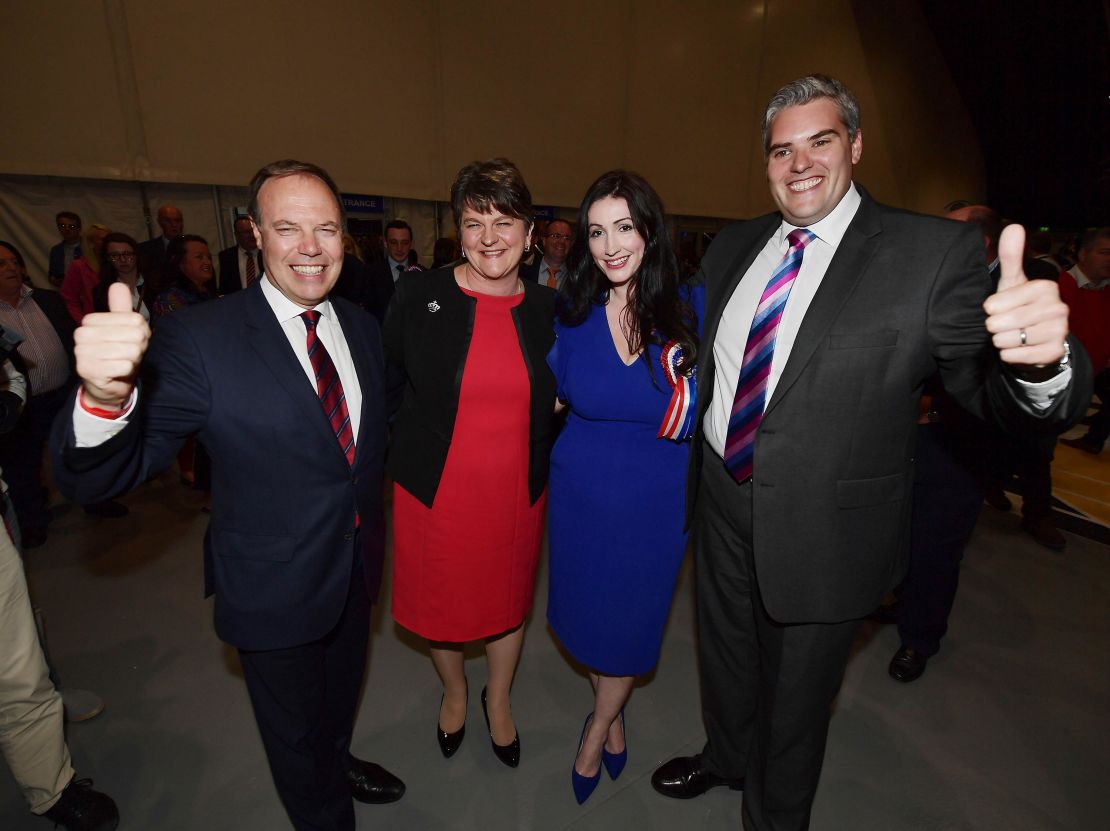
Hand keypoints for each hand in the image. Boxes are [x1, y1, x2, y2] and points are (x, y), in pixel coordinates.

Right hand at [74, 282, 150, 407]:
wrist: (109, 384)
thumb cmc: (118, 353)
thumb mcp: (124, 328)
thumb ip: (121, 307)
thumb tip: (118, 284)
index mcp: (90, 320)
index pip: (134, 319)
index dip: (141, 332)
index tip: (129, 340)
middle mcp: (81, 334)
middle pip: (135, 335)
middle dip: (138, 347)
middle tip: (127, 354)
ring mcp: (82, 352)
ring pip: (131, 351)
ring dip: (133, 360)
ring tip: (122, 362)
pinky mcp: (88, 370)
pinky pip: (125, 366)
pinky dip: (127, 371)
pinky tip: (117, 373)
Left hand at [983, 224, 1067, 365]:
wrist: (1036, 340)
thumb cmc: (1019, 307)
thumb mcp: (1011, 282)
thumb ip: (1010, 256)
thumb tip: (1014, 226)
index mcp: (1044, 287)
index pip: (995, 304)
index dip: (990, 309)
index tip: (996, 309)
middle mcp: (1058, 307)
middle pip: (1001, 323)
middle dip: (995, 327)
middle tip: (1002, 325)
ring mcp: (1059, 330)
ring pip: (1008, 340)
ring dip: (1002, 341)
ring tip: (1011, 335)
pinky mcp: (1055, 351)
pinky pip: (1017, 356)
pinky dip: (1010, 355)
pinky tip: (1017, 348)